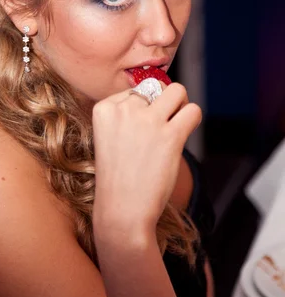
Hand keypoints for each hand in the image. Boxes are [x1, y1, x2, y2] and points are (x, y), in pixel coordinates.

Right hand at [92, 83, 200, 231]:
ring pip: (177, 91)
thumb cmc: (119, 177)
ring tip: (176, 123)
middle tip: (162, 126)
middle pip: (155, 87)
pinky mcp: (170, 135)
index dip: (143, 108)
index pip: (133, 91)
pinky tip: (184, 133)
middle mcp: (124, 110)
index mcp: (103, 109)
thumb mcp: (109, 137)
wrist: (122, 209)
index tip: (139, 132)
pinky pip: (192, 110)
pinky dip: (193, 119)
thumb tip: (160, 91)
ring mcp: (148, 121)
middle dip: (162, 103)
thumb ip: (127, 115)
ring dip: (180, 105)